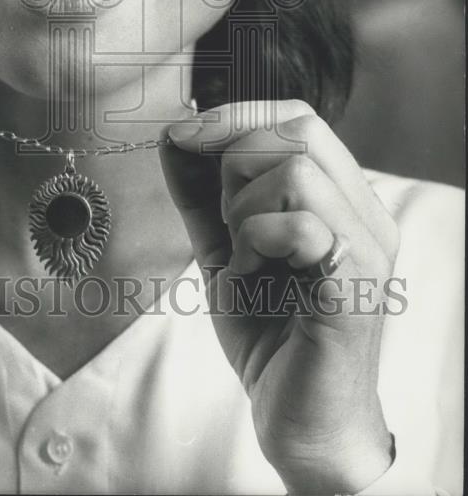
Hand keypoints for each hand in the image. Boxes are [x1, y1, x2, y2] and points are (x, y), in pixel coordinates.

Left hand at [162, 100, 398, 493]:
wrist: (302, 423)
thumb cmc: (271, 333)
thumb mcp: (225, 247)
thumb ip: (201, 194)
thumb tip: (172, 135)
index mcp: (343, 199)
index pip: (299, 118)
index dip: (236, 115)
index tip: (185, 134)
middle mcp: (366, 216)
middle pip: (297, 131)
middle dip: (235, 162)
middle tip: (227, 219)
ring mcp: (366, 250)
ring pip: (296, 171)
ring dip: (244, 208)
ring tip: (244, 254)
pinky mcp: (353, 288)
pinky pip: (301, 226)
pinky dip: (256, 241)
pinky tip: (251, 275)